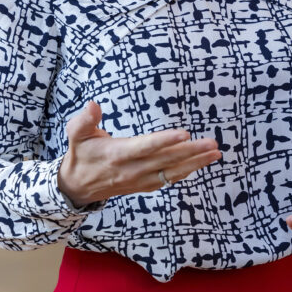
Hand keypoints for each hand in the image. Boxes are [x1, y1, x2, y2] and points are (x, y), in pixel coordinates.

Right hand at [57, 101, 221, 207]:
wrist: (77, 187)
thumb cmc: (80, 154)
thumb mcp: (76, 134)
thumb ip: (85, 120)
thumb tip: (93, 105)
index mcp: (117, 155)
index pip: (145, 147)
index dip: (165, 141)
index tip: (185, 133)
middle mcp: (132, 170)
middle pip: (166, 161)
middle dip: (191, 152)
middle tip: (212, 143)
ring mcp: (140, 180)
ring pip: (172, 172)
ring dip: (195, 163)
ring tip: (215, 153)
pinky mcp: (145, 185)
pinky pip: (169, 179)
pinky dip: (186, 171)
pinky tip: (201, 163)